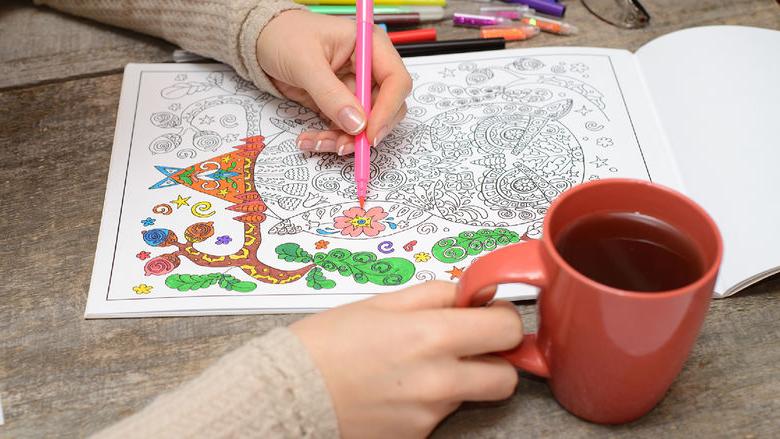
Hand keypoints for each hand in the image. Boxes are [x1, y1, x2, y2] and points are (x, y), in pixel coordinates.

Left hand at [257, 10, 411, 154]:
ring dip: (344, 140)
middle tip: (344, 145)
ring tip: (316, 142)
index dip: (388, 110)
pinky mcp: (340, 104)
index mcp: (370, 46)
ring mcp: (355, 88)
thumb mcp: (305, 63)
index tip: (370, 133)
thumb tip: (357, 124)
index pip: (396, 81)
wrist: (261, 40)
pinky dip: (330, 139)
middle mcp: (368, 69)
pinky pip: (345, 129)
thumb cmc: (284, 36)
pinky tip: (309, 139)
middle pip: (387, 108)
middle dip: (367, 131)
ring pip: (365, 125)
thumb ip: (331, 94)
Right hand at [290, 281, 522, 437]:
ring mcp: (428, 415)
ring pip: (472, 395)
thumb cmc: (327, 342)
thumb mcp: (381, 302)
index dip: (501, 319)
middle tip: (470, 345)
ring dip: (459, 379)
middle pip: (506, 377)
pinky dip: (429, 401)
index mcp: (430, 335)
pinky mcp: (417, 436)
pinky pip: (440, 415)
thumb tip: (472, 294)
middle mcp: (438, 380)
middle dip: (495, 359)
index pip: (506, 329)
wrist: (287, 393)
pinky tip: (397, 389)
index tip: (487, 314)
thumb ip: (435, 295)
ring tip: (416, 366)